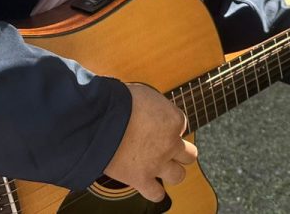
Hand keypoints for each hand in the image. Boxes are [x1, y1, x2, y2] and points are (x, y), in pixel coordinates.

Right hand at [104, 83, 196, 201]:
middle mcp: (170, 143)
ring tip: (160, 166)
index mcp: (174, 120)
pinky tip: (150, 185)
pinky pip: (156, 194)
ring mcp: (158, 163)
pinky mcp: (141, 178)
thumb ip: (155, 106)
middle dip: (179, 151)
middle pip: (189, 155)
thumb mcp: (145, 94)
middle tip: (165, 146)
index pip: (181, 125)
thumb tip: (153, 110)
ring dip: (172, 171)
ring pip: (179, 175)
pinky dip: (154, 191)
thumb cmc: (118, 102)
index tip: (155, 124)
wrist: (100, 120)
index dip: (168, 125)